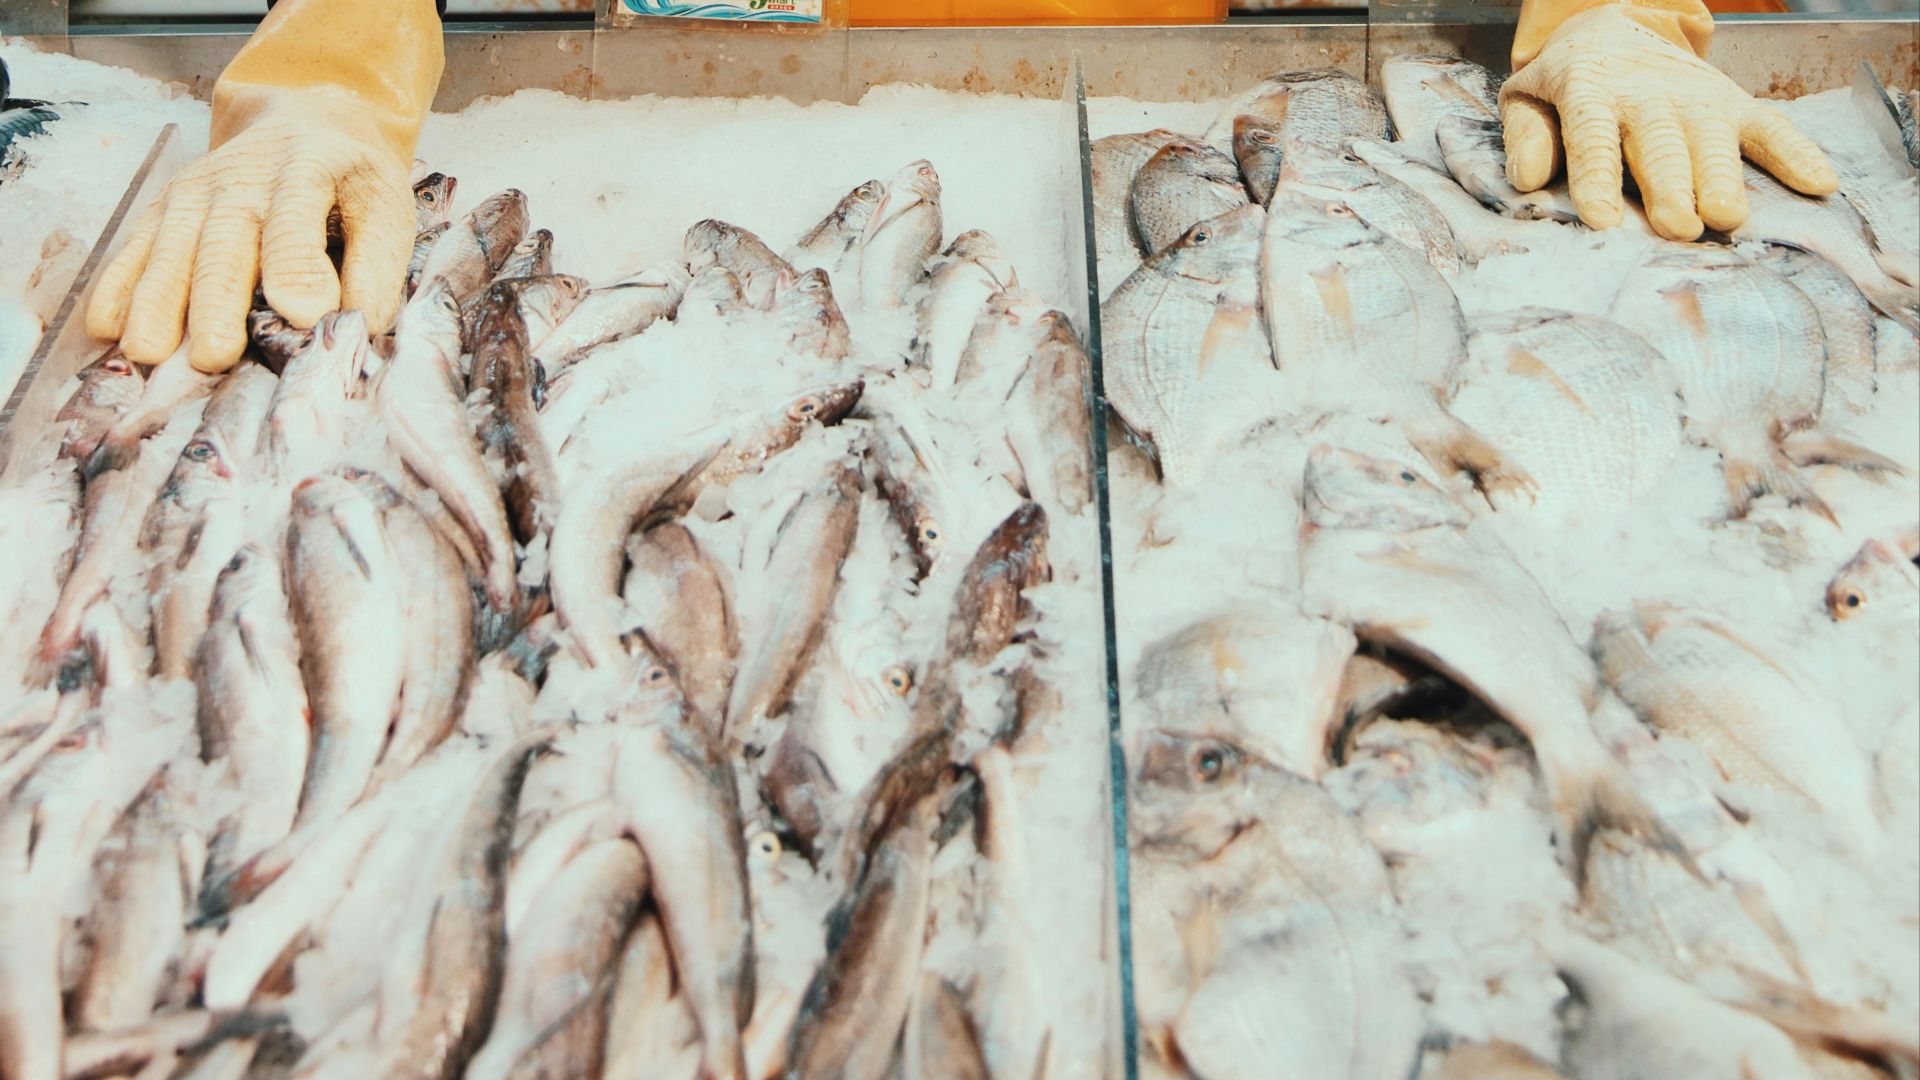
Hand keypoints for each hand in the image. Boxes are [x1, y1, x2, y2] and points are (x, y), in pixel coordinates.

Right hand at [86, 92, 414, 373]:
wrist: (303, 128)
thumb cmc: (350, 185)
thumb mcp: (384, 208)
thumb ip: (377, 265)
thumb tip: (361, 324)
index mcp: (305, 170)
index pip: (294, 221)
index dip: (296, 267)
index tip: (303, 314)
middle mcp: (238, 181)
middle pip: (221, 245)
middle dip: (214, 303)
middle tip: (213, 357)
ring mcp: (190, 193)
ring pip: (167, 251)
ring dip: (155, 304)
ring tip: (149, 355)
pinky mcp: (160, 210)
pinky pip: (131, 251)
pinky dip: (116, 290)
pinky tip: (108, 330)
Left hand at [1499, 3, 1837, 240]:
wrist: (1614, 27)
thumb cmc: (1567, 82)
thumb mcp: (1528, 98)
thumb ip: (1526, 137)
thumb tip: (1528, 179)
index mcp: (1590, 88)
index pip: (1592, 135)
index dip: (1597, 177)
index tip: (1601, 220)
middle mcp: (1648, 92)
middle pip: (1659, 143)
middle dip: (1670, 186)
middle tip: (1677, 229)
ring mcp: (1697, 96)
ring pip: (1712, 138)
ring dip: (1722, 178)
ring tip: (1728, 218)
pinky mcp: (1736, 102)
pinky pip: (1772, 127)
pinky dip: (1796, 153)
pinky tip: (1818, 183)